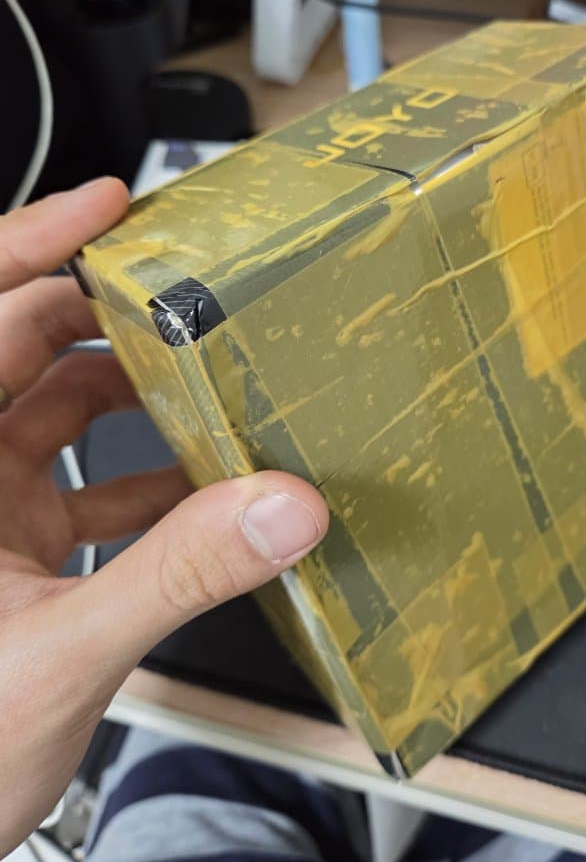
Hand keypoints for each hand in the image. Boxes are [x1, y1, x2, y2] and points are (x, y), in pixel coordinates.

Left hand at [0, 180, 327, 856]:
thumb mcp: (64, 654)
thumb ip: (179, 574)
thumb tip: (281, 509)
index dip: (30, 243)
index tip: (108, 207)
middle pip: (27, 349)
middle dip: (110, 321)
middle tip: (193, 297)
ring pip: (58, 413)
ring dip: (136, 403)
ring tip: (213, 385)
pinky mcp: (11, 548)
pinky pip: (80, 483)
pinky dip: (141, 479)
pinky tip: (200, 490)